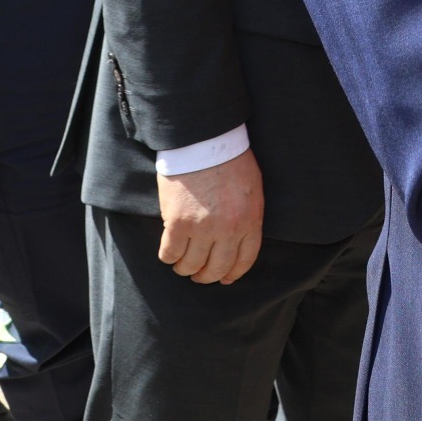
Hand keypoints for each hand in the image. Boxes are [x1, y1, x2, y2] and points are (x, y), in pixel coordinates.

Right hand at [157, 149, 264, 284]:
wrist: (205, 141)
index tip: (224, 279)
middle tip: (198, 274)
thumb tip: (239, 244)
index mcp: (250, 221)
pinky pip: (169, 254)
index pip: (244, 261)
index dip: (232, 274)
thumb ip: (248, 218)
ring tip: (182, 263)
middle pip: (216, 269)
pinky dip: (168, 257)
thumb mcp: (252, 191)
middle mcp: (227, 230)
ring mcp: (201, 228)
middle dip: (206, 276)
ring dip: (185, 268)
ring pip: (191, 266)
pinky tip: (169, 251)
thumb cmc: (231, 162)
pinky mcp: (177, 223)